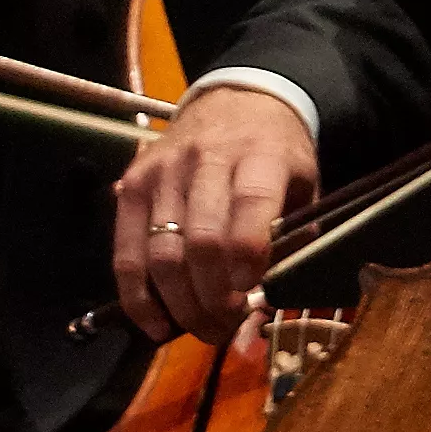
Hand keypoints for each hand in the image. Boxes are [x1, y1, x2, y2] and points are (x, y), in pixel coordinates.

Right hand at [111, 86, 315, 343]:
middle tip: (228, 329)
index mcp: (260, 156)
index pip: (250, 207)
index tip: (251, 294)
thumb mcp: (304, 185)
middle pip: (201, 240)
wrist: (237, 101)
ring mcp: (161, 173)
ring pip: (162, 252)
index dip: (248, 257)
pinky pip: (126, 252)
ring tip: (204, 330)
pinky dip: (138, 296)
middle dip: (214, 297)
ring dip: (181, 303)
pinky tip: (156, 324)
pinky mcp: (130, 186)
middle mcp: (205, 161)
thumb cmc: (278, 154)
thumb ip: (294, 240)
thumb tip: (269, 308)